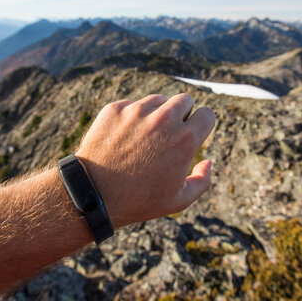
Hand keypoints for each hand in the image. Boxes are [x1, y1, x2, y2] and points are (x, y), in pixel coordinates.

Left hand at [76, 93, 214, 227]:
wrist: (93, 194)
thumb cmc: (138, 201)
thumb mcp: (178, 201)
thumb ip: (202, 181)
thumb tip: (209, 162)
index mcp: (185, 140)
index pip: (207, 114)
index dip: (202, 124)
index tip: (193, 132)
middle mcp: (164, 120)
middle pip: (185, 100)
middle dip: (182, 114)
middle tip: (170, 133)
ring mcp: (138, 111)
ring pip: (158, 100)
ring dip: (157, 113)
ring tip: (146, 137)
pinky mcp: (116, 109)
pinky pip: (132, 105)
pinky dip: (132, 117)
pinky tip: (124, 138)